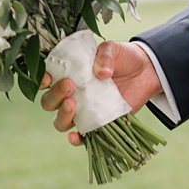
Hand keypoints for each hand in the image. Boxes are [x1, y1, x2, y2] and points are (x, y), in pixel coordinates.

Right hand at [38, 40, 159, 145]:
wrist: (145, 72)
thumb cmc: (123, 58)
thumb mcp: (114, 49)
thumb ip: (105, 55)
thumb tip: (102, 72)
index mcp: (68, 73)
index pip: (46, 79)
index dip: (42, 80)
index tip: (48, 77)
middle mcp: (71, 94)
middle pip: (49, 102)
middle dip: (55, 96)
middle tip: (70, 85)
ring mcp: (83, 110)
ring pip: (60, 121)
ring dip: (62, 116)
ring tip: (72, 104)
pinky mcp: (97, 124)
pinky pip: (82, 136)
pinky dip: (76, 139)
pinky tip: (76, 135)